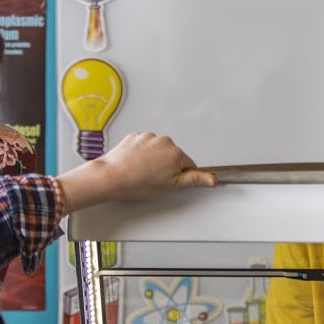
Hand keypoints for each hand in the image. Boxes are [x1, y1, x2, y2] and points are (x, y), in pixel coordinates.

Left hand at [58, 132, 215, 212]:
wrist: (110, 176)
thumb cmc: (137, 183)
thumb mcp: (171, 186)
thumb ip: (194, 180)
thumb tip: (213, 179)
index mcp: (176, 154)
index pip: (188, 165)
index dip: (179, 176)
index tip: (167, 181)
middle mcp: (164, 142)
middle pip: (174, 156)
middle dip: (167, 166)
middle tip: (153, 178)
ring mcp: (149, 137)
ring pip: (159, 150)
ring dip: (154, 159)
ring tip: (142, 172)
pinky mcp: (136, 136)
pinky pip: (145, 145)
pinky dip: (142, 153)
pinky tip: (135, 164)